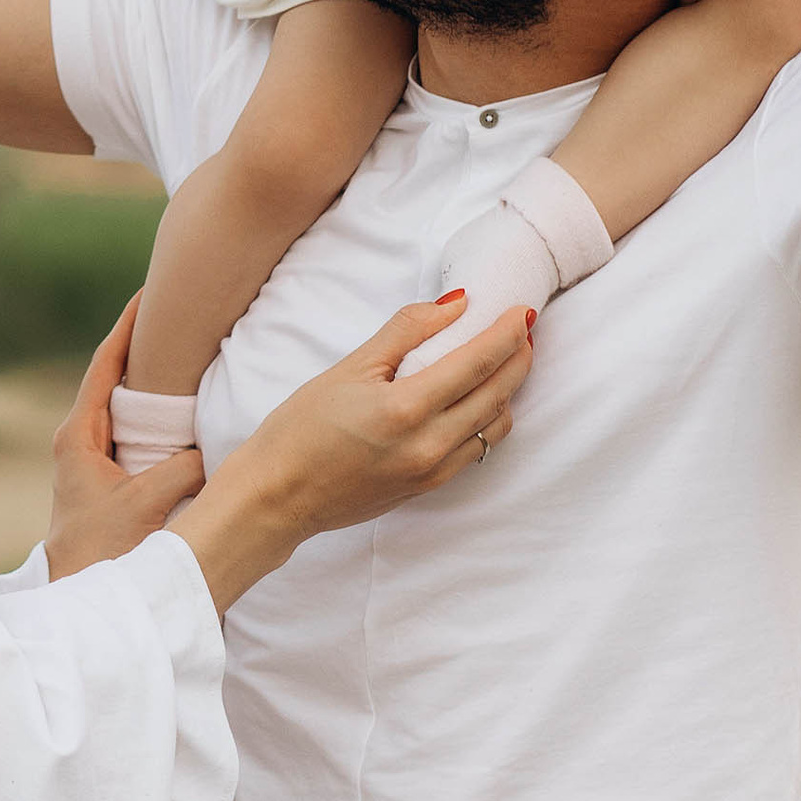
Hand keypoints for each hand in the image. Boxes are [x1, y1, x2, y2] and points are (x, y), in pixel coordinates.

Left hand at [44, 297, 202, 576]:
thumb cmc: (102, 551)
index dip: (128, 326)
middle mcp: (80, 438)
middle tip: (174, 309)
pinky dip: (157, 413)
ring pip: (126, 404)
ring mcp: (92, 457)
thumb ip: (181, 468)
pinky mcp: (107, 475)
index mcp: (78, 435)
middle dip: (144, 343)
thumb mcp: (147, 504)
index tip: (148, 292)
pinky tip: (182, 407)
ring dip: (152, 378)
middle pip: (115, 375)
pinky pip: (135, 430)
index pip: (106, 364)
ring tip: (183, 346)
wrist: (78, 594)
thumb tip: (208, 447)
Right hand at [171, 294, 533, 612]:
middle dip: (518, 357)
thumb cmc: (301, 428)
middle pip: (498, 394)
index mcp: (406, 408)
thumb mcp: (349, 368)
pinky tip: (478, 399)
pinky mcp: (428, 487)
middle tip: (523, 329)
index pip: (479, 363)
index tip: (523, 311)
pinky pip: (476, 450)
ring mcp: (432, 471)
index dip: (508, 333)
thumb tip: (455, 305)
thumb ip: (406, 332)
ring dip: (508, 390)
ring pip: (495, 426)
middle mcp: (429, 444)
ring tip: (504, 361)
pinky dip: (487, 420)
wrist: (278, 495)